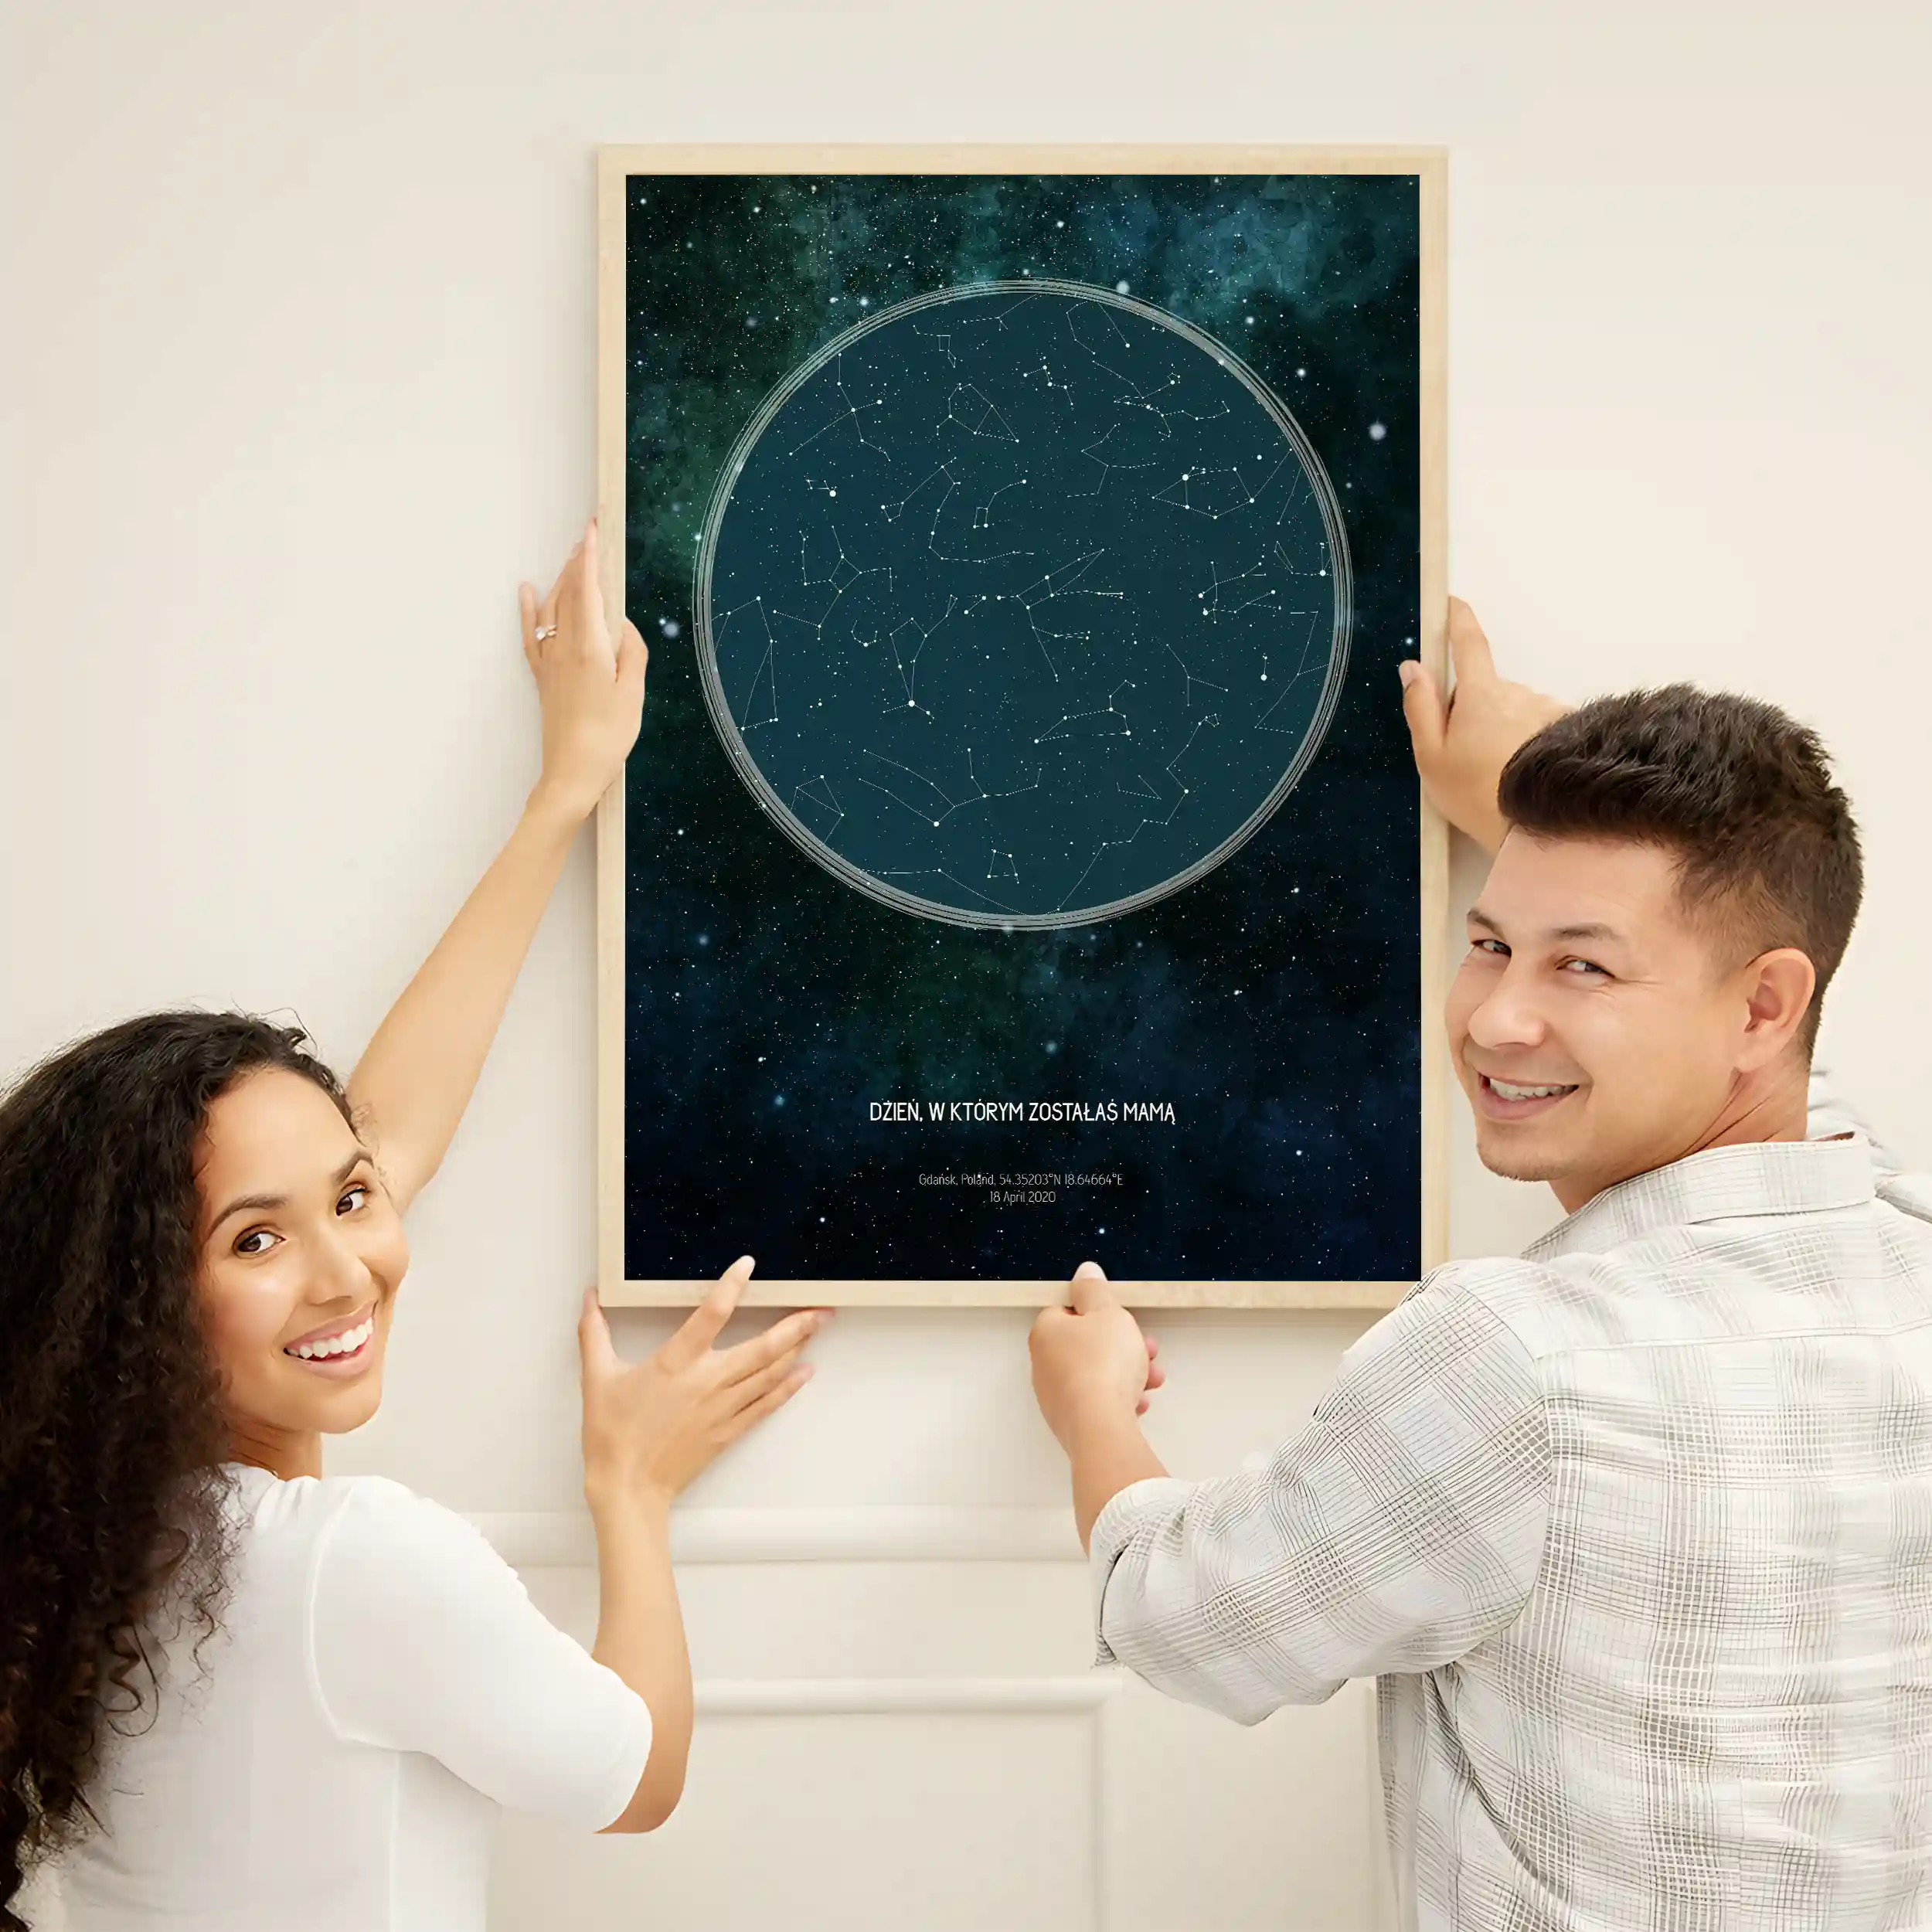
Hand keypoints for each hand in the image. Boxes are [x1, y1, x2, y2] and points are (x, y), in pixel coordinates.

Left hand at [521, 518, 648, 823]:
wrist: (572, 772)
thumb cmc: (608, 738)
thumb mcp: (633, 694)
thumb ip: (631, 652)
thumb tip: (622, 626)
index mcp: (590, 648)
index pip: (589, 590)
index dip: (590, 557)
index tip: (593, 530)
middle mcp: (565, 648)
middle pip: (569, 592)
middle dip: (579, 561)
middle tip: (589, 536)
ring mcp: (550, 661)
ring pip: (553, 607)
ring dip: (562, 579)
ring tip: (572, 557)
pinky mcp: (544, 676)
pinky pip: (533, 633)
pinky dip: (529, 608)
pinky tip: (527, 590)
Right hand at [578, 1258, 826, 1510]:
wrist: (628, 1487)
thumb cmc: (613, 1435)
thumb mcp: (597, 1377)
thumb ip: (594, 1333)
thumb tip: (589, 1300)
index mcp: (676, 1361)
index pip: (713, 1312)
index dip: (733, 1286)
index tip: (748, 1265)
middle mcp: (707, 1381)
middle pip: (763, 1346)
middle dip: (796, 1324)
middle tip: (820, 1306)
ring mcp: (723, 1407)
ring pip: (770, 1372)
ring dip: (798, 1348)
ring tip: (818, 1328)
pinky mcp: (729, 1430)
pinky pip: (766, 1404)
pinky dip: (789, 1387)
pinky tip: (804, 1373)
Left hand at [1029, 1262, 1164, 1452]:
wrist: (1100, 1426)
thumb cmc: (1102, 1366)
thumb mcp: (1107, 1312)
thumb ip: (1095, 1290)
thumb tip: (1085, 1273)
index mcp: (1046, 1332)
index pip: (1068, 1311)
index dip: (1099, 1312)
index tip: (1120, 1318)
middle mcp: (1044, 1364)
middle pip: (1088, 1345)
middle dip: (1123, 1346)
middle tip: (1145, 1348)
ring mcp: (1055, 1396)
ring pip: (1097, 1374)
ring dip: (1128, 1372)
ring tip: (1152, 1377)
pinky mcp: (1069, 1421)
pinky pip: (1098, 1402)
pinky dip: (1120, 1398)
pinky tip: (1138, 1401)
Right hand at [1400, 598, 1566, 852]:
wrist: (1543, 828)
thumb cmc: (1479, 796)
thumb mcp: (1432, 759)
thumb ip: (1420, 708)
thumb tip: (1413, 668)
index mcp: (1480, 696)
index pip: (1468, 644)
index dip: (1458, 620)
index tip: (1453, 602)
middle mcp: (1518, 694)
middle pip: (1488, 689)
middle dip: (1475, 710)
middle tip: (1464, 757)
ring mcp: (1546, 711)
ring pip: (1516, 710)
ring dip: (1505, 731)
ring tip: (1498, 776)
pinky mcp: (1569, 730)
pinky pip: (1541, 727)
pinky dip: (1530, 744)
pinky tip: (1525, 775)